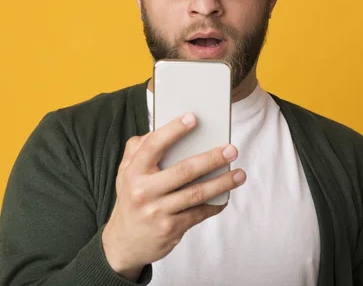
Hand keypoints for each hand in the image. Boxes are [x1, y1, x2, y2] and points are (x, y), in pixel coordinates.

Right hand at [101, 112, 245, 280]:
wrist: (123, 243)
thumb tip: (157, 128)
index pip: (154, 145)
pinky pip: (198, 214)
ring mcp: (157, 211)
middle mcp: (144, 191)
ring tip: (239, 174)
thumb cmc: (131, 199)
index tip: (193, 118)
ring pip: (196, 193)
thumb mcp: (125, 173)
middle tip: (231, 149)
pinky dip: (214, 205)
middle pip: (184, 170)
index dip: (173, 130)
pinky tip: (225, 197)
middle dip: (212, 159)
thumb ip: (136, 149)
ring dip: (222, 183)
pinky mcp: (170, 228)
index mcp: (134, 172)